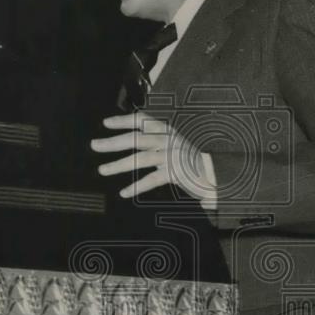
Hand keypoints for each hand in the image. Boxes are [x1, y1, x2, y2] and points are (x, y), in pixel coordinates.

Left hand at [90, 112, 217, 205]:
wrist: (219, 173)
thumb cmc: (195, 162)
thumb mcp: (176, 146)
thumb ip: (158, 143)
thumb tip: (133, 142)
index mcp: (168, 131)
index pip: (143, 121)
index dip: (123, 120)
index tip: (106, 123)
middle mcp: (169, 140)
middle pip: (136, 139)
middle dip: (113, 142)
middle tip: (94, 145)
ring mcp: (173, 156)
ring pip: (141, 158)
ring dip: (119, 164)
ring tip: (103, 170)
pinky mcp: (176, 172)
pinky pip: (153, 179)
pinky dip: (137, 186)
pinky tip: (124, 193)